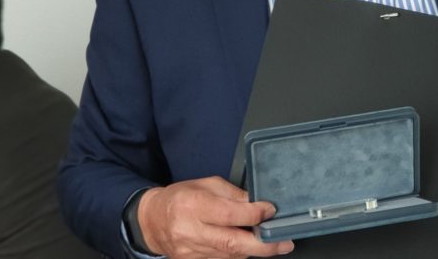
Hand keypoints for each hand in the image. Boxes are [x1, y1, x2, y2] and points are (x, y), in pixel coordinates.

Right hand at [137, 176, 293, 258]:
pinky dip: (238, 253)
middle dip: (263, 245)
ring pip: (230, 254)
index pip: (229, 214)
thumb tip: (259, 203)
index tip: (271, 210)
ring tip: (270, 241)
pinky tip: (247, 246)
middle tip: (284, 243)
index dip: (254, 214)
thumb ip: (234, 195)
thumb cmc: (181, 198)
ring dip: (253, 249)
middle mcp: (191, 231)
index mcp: (193, 205)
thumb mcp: (207, 185)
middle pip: (232, 243)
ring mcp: (191, 251)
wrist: (153, 221)